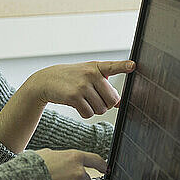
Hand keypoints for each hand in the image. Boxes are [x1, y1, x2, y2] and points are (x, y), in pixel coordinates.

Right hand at [21, 60, 135, 117]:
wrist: (46, 80)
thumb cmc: (71, 78)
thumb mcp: (87, 76)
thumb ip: (104, 86)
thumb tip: (119, 104)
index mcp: (96, 67)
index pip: (113, 66)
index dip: (124, 66)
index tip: (132, 65)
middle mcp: (90, 74)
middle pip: (112, 100)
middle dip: (106, 104)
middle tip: (95, 99)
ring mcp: (82, 85)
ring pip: (101, 109)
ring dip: (94, 109)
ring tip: (84, 100)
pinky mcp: (74, 96)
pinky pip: (88, 113)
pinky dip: (85, 113)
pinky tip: (77, 104)